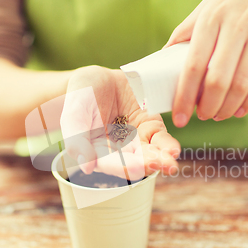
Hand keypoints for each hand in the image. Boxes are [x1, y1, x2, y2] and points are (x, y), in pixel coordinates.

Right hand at [60, 66, 179, 179]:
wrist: (99, 78)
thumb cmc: (81, 97)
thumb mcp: (73, 114)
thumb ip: (76, 140)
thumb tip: (87, 167)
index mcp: (98, 153)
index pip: (111, 164)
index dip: (124, 167)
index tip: (137, 168)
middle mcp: (119, 152)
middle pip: (134, 163)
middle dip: (147, 165)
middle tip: (158, 164)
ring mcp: (137, 141)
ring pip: (151, 154)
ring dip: (161, 160)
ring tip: (170, 163)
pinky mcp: (151, 128)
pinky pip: (161, 140)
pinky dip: (168, 146)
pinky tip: (173, 150)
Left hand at [165, 0, 247, 126]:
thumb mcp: (209, 6)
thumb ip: (186, 31)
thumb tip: (163, 56)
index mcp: (211, 19)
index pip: (192, 67)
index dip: (184, 97)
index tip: (179, 117)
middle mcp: (236, 27)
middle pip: (218, 81)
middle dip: (207, 107)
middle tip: (202, 116)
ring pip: (242, 84)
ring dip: (228, 108)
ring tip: (219, 115)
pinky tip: (241, 109)